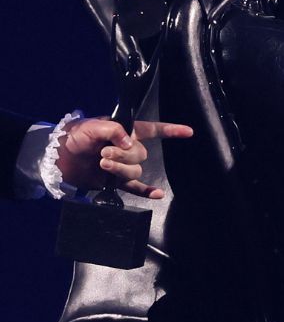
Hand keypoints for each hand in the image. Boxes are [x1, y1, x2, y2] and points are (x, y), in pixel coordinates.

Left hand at [57, 117, 193, 197]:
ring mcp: (122, 166)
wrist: (57, 157)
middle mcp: (126, 149)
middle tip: (103, 154)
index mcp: (124, 132)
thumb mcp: (91, 126)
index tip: (188, 132)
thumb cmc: (73, 137)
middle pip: (141, 154)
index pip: (152, 130)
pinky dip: (147, 191)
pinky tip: (158, 195)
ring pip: (135, 170)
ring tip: (101, 164)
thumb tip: (131, 145)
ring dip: (120, 169)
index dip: (170, 130)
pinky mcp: (116, 182)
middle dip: (123, 155)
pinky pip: (136, 188)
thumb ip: (113, 131)